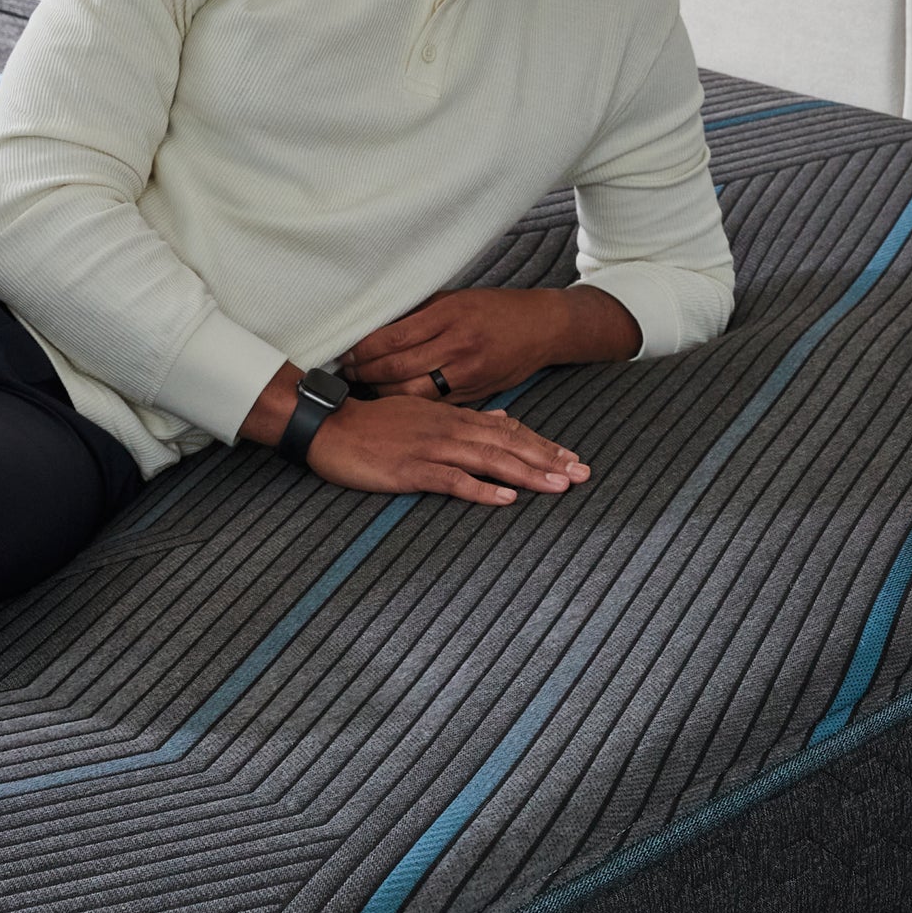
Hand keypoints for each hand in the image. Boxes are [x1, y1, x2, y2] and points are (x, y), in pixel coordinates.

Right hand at [307, 394, 589, 504]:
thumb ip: (462, 418)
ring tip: (559, 486)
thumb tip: (500, 419)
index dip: (541, 444)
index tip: (571, 457)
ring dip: (527, 473)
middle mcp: (448, 430)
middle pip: (507, 444)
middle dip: (547, 459)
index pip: (507, 429)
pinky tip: (506, 499)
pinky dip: (481, 489)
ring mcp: (430, 448)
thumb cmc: (371, 423)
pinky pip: (452, 480)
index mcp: (451, 417)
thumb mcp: (421, 413)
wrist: (328, 426)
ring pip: (488, 460)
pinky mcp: (411, 469)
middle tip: (583, 474)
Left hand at [341, 289, 553, 402]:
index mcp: (448, 316)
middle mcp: (457, 345)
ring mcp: (467, 372)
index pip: (394, 336)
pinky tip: (393, 399)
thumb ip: (418, 313)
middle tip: (347, 373)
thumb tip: (376, 324)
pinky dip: (410, 403)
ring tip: (365, 387)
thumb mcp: (455, 299)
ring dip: (383, 392)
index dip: (364, 348)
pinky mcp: (475, 393)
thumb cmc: (494, 309)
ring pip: (413, 391)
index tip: (346, 352)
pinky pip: (434, 403)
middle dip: (366, 372)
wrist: (542, 328)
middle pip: (398, 367)